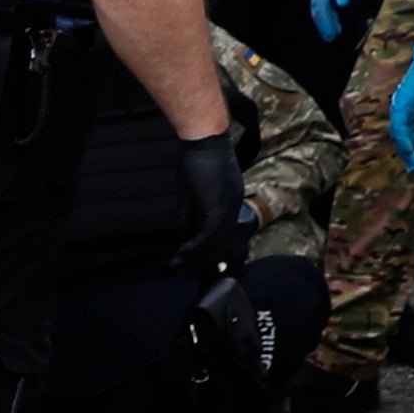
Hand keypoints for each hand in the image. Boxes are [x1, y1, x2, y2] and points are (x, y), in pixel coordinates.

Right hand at [176, 125, 244, 265]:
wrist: (205, 141)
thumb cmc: (198, 157)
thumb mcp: (194, 189)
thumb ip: (191, 212)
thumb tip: (184, 234)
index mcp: (231, 199)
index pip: (222, 232)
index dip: (209, 251)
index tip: (194, 262)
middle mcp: (233, 205)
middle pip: (220, 241)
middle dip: (201, 260)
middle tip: (184, 272)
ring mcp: (227, 206)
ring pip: (214, 242)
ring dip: (196, 258)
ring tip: (180, 268)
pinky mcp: (216, 207)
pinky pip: (208, 235)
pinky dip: (194, 248)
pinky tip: (182, 253)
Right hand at [307, 0, 360, 40]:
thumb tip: (342, 4)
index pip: (322, 10)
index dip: (327, 23)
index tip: (332, 35)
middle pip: (318, 12)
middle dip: (323, 25)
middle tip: (330, 38)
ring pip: (318, 8)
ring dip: (324, 21)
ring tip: (332, 31)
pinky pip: (321, 3)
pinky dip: (325, 13)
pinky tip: (332, 16)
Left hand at [390, 45, 413, 169]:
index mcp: (410, 107)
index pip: (409, 131)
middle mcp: (402, 107)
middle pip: (401, 135)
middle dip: (409, 152)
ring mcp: (400, 104)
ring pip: (398, 133)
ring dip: (406, 150)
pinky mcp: (402, 102)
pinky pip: (400, 126)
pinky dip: (404, 140)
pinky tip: (411, 150)